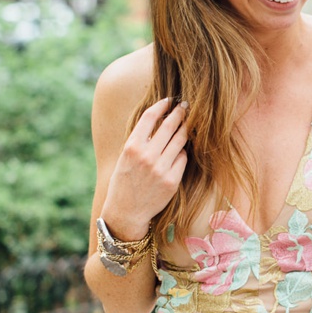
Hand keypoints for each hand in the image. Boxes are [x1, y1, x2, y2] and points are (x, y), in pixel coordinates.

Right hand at [102, 98, 187, 235]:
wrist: (126, 212)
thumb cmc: (124, 182)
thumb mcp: (125, 157)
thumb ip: (140, 140)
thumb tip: (159, 119)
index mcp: (131, 147)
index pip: (150, 117)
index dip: (162, 105)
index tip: (169, 100)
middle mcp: (146, 156)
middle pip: (169, 125)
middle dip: (180, 112)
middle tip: (186, 106)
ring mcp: (160, 169)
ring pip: (180, 140)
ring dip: (185, 129)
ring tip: (187, 123)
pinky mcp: (172, 181)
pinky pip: (183, 158)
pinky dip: (182, 152)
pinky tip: (179, 150)